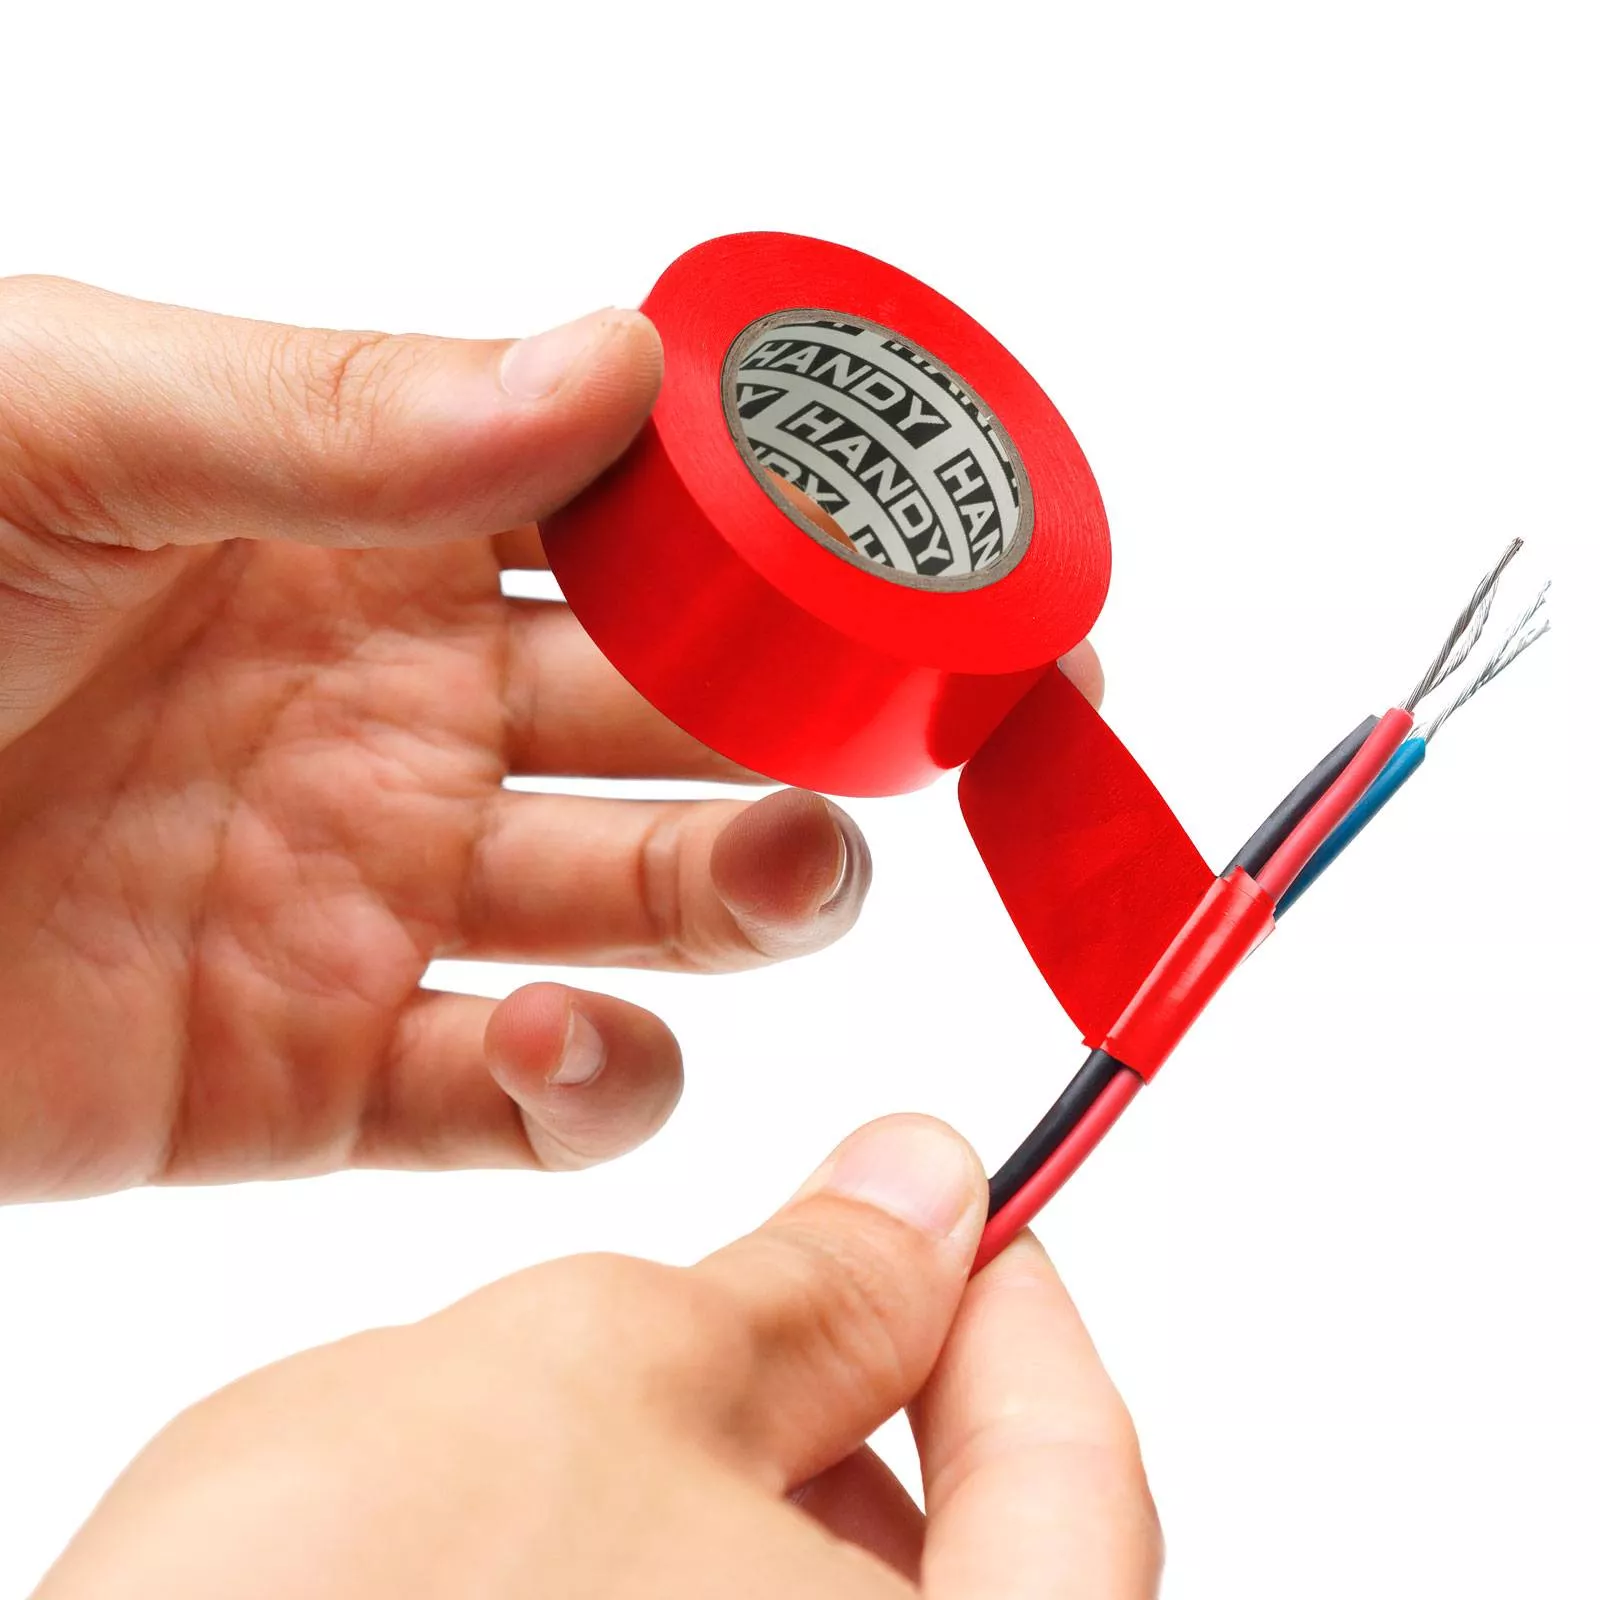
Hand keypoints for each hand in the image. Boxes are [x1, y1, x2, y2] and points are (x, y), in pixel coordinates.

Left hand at [0, 277, 873, 1199]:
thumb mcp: (56, 428)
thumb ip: (342, 411)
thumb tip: (616, 365)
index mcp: (373, 535)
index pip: (644, 527)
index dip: (790, 541)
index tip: (909, 565)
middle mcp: (410, 716)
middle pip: (691, 726)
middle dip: (815, 728)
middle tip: (899, 736)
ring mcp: (380, 900)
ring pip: (655, 910)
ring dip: (757, 896)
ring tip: (787, 876)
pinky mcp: (323, 1077)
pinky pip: (524, 1099)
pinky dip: (589, 1085)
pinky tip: (555, 1036)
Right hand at [34, 1117, 1160, 1598]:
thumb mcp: (605, 1372)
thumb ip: (805, 1283)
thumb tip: (926, 1185)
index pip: (1081, 1473)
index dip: (1014, 1304)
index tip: (951, 1208)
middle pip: (975, 1569)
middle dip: (871, 1399)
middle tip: (784, 1286)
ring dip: (758, 1492)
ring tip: (626, 1409)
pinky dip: (672, 1580)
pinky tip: (565, 1528)